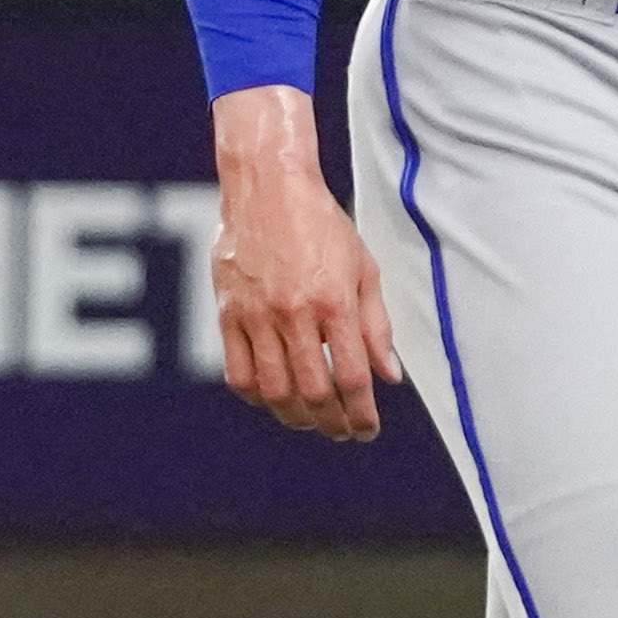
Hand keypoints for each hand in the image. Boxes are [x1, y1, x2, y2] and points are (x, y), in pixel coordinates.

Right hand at [212, 88, 399, 440]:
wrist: (268, 186)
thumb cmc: (321, 224)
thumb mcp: (363, 269)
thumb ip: (376, 326)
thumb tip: (388, 377)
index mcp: (334, 302)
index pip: (351, 378)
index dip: (362, 413)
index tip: (368, 428)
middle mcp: (294, 313)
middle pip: (313, 393)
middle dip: (332, 423)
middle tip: (342, 432)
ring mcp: (257, 315)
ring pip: (273, 391)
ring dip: (295, 417)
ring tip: (310, 421)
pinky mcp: (228, 313)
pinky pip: (237, 373)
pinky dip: (256, 396)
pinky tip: (272, 397)